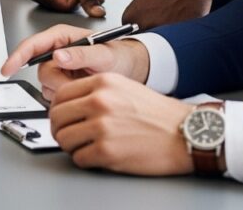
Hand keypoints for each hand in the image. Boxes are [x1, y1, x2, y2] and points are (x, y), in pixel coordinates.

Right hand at [1, 25, 149, 100]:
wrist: (131, 69)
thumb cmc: (119, 55)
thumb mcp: (103, 55)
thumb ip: (81, 55)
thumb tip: (58, 56)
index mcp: (62, 37)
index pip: (33, 45)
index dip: (17, 56)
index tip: (7, 69)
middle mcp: (57, 50)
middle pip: (40, 70)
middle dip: (57, 82)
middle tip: (78, 84)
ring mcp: (59, 66)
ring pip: (46, 84)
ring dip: (62, 90)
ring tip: (84, 85)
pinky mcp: (63, 80)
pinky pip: (53, 93)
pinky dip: (65, 97)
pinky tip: (79, 91)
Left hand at [49, 74, 192, 175]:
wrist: (185, 134)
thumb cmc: (157, 114)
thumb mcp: (123, 87)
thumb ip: (94, 92)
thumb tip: (69, 104)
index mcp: (102, 82)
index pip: (60, 94)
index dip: (57, 109)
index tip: (61, 117)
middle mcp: (99, 101)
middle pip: (57, 116)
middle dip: (59, 128)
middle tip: (68, 135)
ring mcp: (102, 126)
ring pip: (64, 138)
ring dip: (70, 146)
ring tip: (83, 146)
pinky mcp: (108, 152)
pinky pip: (79, 158)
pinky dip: (83, 160)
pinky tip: (95, 157)